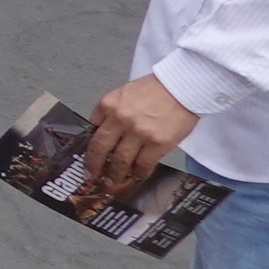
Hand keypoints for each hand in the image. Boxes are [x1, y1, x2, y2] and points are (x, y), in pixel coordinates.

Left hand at [84, 74, 199, 199]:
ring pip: (120, 160)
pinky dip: (138, 173)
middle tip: (92, 175)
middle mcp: (120, 119)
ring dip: (115, 174)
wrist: (182, 87)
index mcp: (108, 105)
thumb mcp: (123, 94)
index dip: (87, 147)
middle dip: (94, 165)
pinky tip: (136, 176)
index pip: (91, 130)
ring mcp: (139, 132)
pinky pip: (144, 164)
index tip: (87, 157)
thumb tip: (102, 133)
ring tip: (113, 180)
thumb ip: (111, 112)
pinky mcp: (158, 143)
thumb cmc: (155, 89)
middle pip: (100, 148)